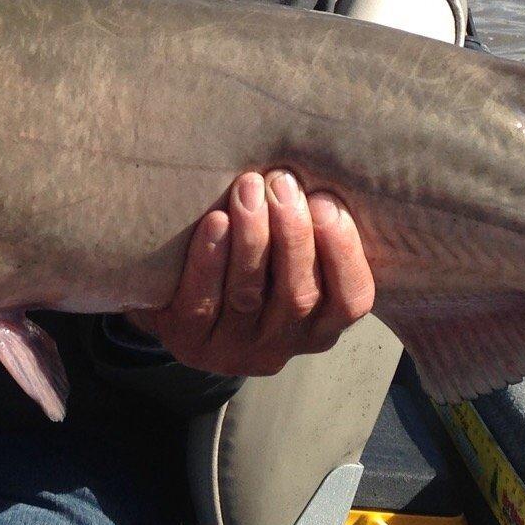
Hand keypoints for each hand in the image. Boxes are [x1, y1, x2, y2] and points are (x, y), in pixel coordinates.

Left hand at [135, 170, 375, 375]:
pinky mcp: (190, 343)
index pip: (351, 301)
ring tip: (248, 189)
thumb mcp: (286, 253)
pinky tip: (215, 222)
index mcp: (319, 325)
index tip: (325, 202)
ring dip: (251, 238)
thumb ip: (309, 229)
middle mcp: (282, 345)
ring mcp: (234, 350)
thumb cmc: (245, 258)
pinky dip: (210, 261)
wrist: (173, 296)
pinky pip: (201, 304)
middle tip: (281, 183)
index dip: (343, 252)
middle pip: (299, 296)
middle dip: (292, 234)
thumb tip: (318, 173)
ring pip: (249, 296)